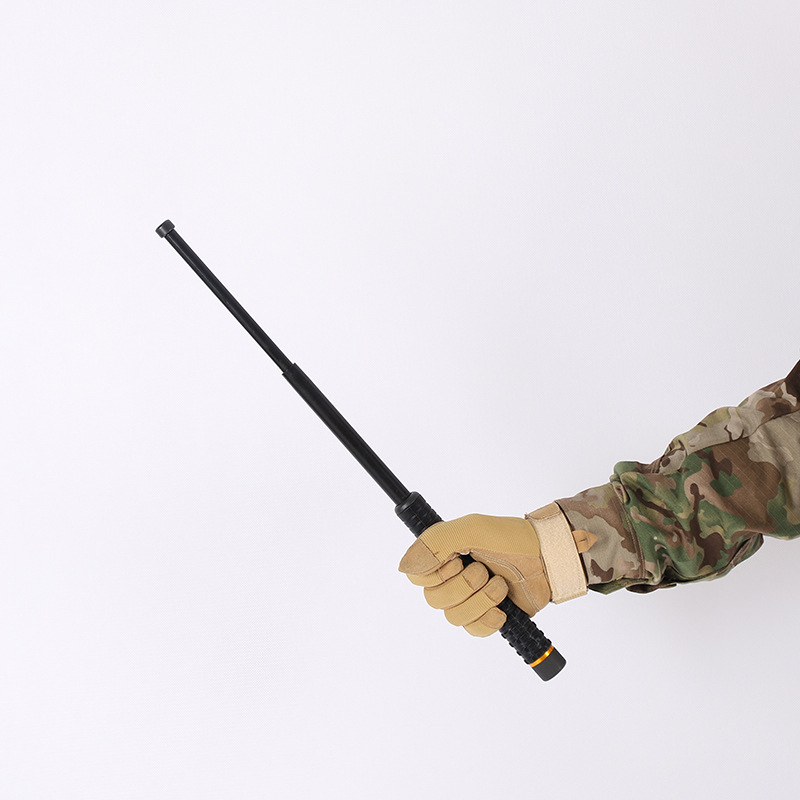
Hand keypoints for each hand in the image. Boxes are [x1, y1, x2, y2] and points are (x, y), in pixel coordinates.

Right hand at [398, 508, 595, 635]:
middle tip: (484, 570)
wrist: (547, 558)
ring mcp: (469, 599)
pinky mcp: (487, 616)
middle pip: (434, 600)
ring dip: (481, 600)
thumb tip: (405, 567)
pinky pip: (473, 630)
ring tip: (499, 584)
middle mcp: (452, 579)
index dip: (435, 574)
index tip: (456, 561)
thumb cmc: (511, 538)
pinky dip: (488, 620)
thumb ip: (436, 543)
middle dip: (464, 586)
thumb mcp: (472, 529)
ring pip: (453, 617)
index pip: (416, 577)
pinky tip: (501, 609)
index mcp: (444, 556)